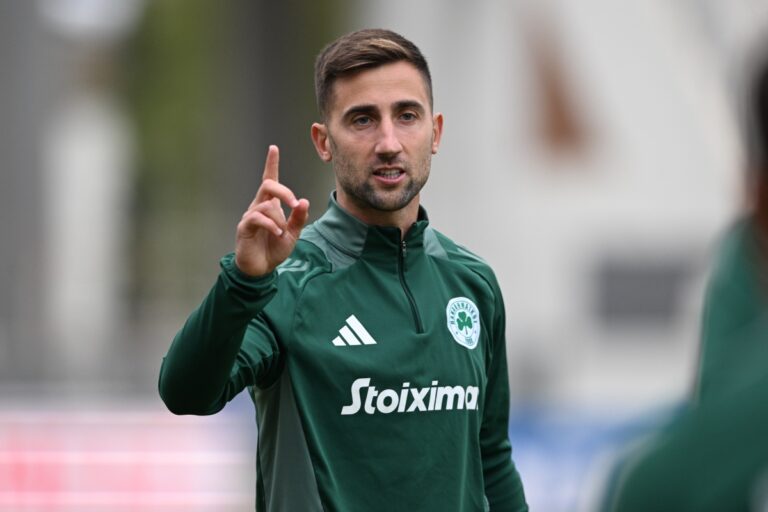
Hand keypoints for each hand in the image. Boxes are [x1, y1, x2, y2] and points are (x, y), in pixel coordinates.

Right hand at [235, 145, 309, 276]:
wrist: (262, 268)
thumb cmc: (275, 248)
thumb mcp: (293, 233)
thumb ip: (298, 218)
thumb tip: (304, 200)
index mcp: (271, 205)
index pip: (270, 180)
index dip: (271, 164)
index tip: (273, 148)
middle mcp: (259, 206)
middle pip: (268, 185)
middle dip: (284, 191)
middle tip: (295, 204)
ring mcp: (250, 215)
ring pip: (266, 204)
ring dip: (279, 218)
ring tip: (282, 233)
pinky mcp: (244, 227)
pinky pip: (257, 218)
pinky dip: (271, 225)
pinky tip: (277, 233)